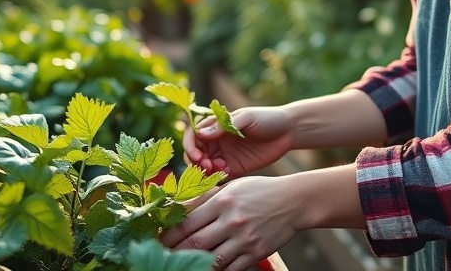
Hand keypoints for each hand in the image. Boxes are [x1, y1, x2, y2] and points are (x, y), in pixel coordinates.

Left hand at [162, 175, 297, 270]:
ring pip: (212, 260)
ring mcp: (245, 238)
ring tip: (182, 265)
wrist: (294, 201)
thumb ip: (203, 198)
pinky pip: (231, 269)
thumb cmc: (258, 191)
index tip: (157, 240)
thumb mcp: (231, 187)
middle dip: (174, 253)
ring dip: (194, 265)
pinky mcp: (256, 253)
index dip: (167, 234)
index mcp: (222, 200)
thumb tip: (175, 208)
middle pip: (194, 243)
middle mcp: (232, 220)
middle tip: (163, 257)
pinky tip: (208, 269)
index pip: (186, 222)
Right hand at [184, 106, 292, 177]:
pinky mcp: (234, 169)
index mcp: (216, 126)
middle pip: (195, 154)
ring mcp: (224, 156)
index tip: (198, 154)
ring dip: (205, 171)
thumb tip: (200, 133)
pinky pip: (218, 176)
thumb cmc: (266, 119)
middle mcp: (216, 141)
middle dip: (197, 161)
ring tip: (219, 169)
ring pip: (204, 167)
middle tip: (208, 166)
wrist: (288, 132)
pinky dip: (216, 178)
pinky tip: (227, 173)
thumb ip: (224, 125)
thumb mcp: (246, 117)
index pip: (193, 135)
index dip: (190, 146)